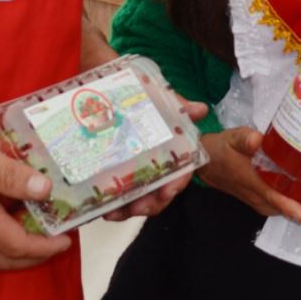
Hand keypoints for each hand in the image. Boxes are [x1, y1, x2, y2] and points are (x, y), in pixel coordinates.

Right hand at [0, 119, 75, 270]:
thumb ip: (10, 174)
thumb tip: (45, 190)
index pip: (18, 245)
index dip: (46, 248)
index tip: (67, 240)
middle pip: (5, 259)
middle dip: (35, 257)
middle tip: (56, 240)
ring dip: (16, 247)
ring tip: (36, 224)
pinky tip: (6, 208)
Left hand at [103, 96, 207, 221]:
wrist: (110, 88)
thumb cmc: (141, 93)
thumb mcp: (159, 96)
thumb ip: (178, 106)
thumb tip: (199, 109)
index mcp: (172, 150)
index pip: (180, 172)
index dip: (176, 183)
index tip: (167, 191)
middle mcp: (157, 165)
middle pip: (159, 192)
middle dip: (150, 203)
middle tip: (135, 207)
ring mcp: (136, 172)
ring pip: (138, 199)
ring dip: (127, 209)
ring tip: (112, 212)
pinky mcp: (116, 175)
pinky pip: (117, 197)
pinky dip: (111, 205)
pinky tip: (100, 207)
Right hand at [197, 126, 300, 226]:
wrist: (209, 165)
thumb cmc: (222, 151)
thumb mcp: (231, 140)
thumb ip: (244, 139)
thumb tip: (257, 139)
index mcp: (254, 184)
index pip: (274, 197)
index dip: (289, 205)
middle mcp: (265, 199)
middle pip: (298, 208)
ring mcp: (270, 202)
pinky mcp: (274, 199)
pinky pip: (298, 204)